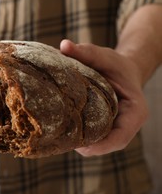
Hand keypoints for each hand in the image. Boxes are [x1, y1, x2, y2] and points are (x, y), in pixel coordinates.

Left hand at [60, 39, 148, 155]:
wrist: (121, 68)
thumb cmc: (115, 63)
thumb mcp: (103, 55)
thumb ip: (86, 51)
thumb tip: (64, 45)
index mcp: (134, 111)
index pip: (121, 137)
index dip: (102, 145)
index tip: (81, 147)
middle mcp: (127, 123)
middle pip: (108, 144)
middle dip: (87, 147)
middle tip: (62, 144)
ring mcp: (116, 127)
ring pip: (99, 143)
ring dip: (81, 144)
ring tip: (59, 139)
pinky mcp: (105, 126)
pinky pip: (94, 136)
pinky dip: (80, 136)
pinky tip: (61, 132)